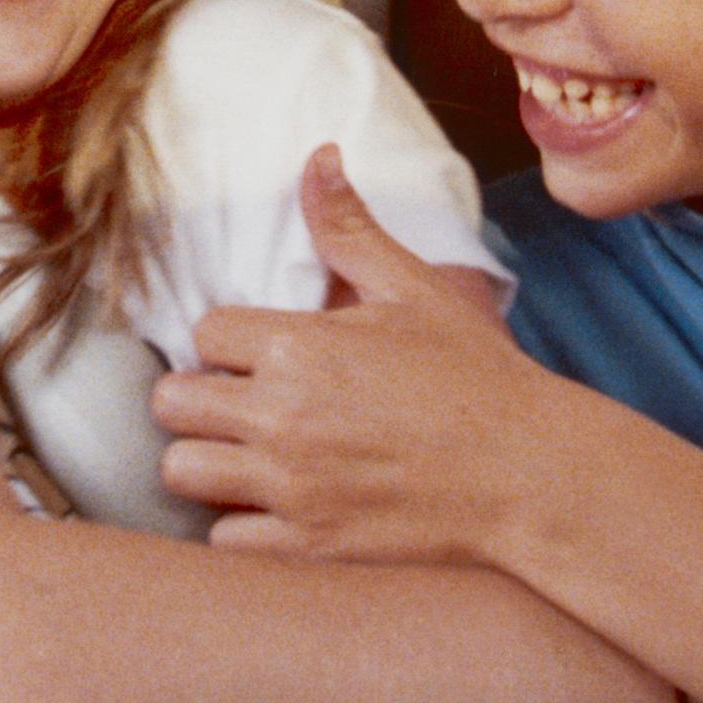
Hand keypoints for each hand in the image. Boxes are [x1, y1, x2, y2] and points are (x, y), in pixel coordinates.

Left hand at [151, 146, 563, 566]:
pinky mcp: (307, 547)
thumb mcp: (412, 289)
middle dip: (199, 397)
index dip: (228, 340)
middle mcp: (280, 416)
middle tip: (240, 403)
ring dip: (207, 461)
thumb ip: (348, 227)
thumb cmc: (476, 376)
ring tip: (245, 455)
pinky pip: (224, 541)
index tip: (260, 352)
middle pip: (172, 402)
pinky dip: (239, 527)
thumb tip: (317, 156)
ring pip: (181, 471)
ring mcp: (290, 486)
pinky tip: (274, 508)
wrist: (531, 474)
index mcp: (297, 345)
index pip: (203, 331)